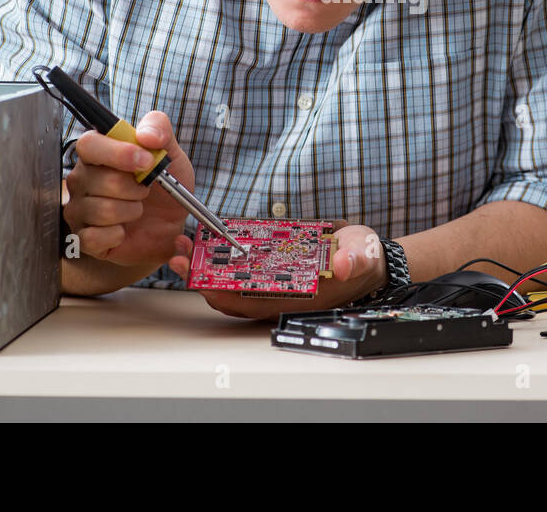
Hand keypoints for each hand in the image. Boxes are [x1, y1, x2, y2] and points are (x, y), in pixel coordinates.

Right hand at [63, 111, 193, 270]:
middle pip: (99, 179)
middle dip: (134, 188)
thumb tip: (146, 135)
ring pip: (101, 210)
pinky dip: (117, 235)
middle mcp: (82, 179)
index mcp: (98, 154)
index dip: (117, 153)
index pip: (89, 144)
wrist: (172, 223)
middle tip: (145, 190)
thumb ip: (159, 129)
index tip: (145, 161)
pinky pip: (94, 237)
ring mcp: (78, 209)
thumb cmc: (164, 186)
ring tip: (137, 209)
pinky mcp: (83, 237)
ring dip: (130, 211)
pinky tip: (124, 231)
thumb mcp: (170, 153)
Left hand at [168, 223, 388, 320]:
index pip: (252, 303)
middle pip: (232, 295)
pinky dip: (220, 261)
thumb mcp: (362, 254)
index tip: (198, 280)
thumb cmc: (362, 258)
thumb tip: (341, 266)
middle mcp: (282, 296)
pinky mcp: (273, 271)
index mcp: (299, 296)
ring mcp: (275, 285)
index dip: (222, 294)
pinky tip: (205, 243)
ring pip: (231, 284)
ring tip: (184, 246)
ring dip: (205, 268)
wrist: (367, 256)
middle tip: (179, 256)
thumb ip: (354, 260)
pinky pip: (241, 272)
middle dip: (202, 278)